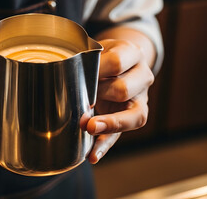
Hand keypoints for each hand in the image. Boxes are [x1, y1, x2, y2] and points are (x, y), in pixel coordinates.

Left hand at [86, 27, 155, 163]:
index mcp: (132, 53)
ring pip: (133, 117)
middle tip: (83, 98)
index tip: (77, 77)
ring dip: (106, 123)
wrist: (124, 62)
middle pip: (123, 90)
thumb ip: (87, 62)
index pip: (117, 62)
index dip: (96, 72)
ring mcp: (142, 99)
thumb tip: (64, 79)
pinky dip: (105, 146)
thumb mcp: (98, 49)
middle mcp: (142, 76)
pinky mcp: (134, 118)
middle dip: (99, 96)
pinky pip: (122, 135)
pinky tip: (93, 155)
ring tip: (88, 127)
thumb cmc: (104, 56)